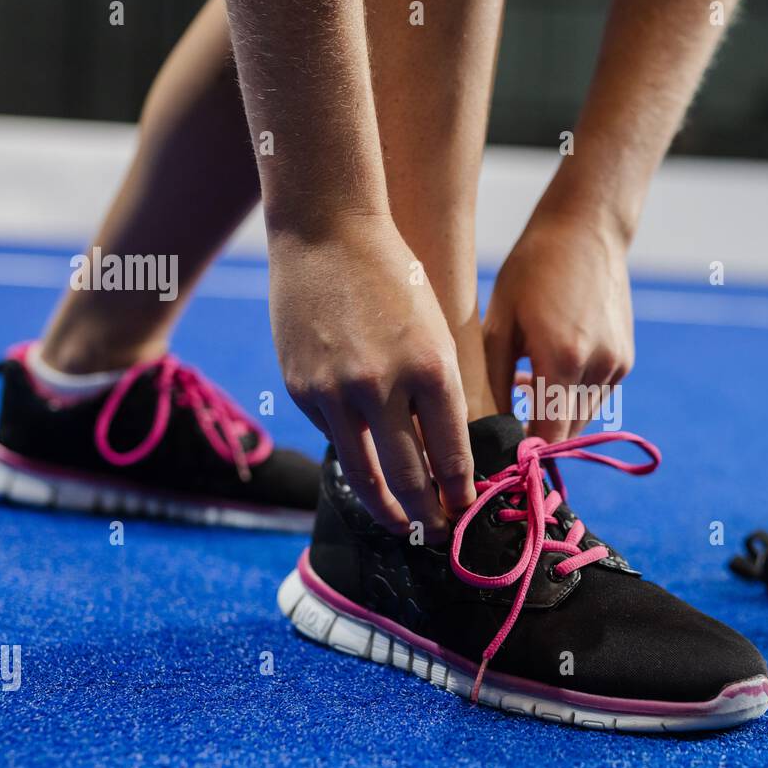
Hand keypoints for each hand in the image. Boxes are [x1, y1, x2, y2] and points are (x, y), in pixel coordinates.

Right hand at [270, 218, 474, 541]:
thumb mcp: (436, 331)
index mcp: (431, 368)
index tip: (466, 513)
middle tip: (439, 535)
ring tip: (403, 527)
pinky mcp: (301, 390)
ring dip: (388, 511)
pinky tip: (367, 465)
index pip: (452, 454)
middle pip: (410, 477)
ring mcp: (335, 391)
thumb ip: (440, 394)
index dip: (461, 493)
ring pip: (365, 474)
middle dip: (429, 516)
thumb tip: (444, 458)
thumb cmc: (396, 278)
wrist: (328, 232)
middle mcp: (382, 386)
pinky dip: (354, 455)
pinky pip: (334, 438)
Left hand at [483, 208, 633, 440]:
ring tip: (523, 391)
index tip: (499, 454)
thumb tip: (483, 431)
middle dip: (537, 438)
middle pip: (566, 434)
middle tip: (503, 429)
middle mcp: (598, 368)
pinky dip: (571, 397)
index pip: (547, 435)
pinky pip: (596, 397)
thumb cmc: (532, 269)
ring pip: (582, 418)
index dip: (524, 452)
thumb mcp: (499, 323)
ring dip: (554, 417)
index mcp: (563, 359)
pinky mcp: (625, 360)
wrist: (587, 230)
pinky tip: (545, 374)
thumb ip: (493, 383)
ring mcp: (617, 365)